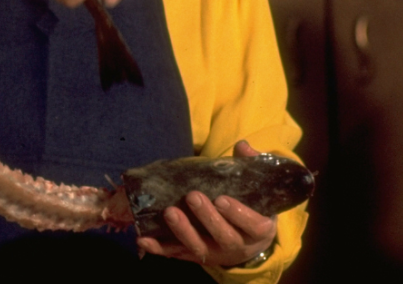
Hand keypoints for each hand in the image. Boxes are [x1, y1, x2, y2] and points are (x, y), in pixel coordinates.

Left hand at [136, 141, 277, 267]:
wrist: (248, 240)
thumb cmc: (252, 208)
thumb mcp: (259, 189)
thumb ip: (251, 166)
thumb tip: (243, 146)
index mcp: (258, 230)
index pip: (253, 225)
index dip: (238, 214)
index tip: (221, 200)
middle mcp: (238, 245)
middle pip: (224, 237)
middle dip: (207, 218)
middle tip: (192, 197)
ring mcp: (215, 253)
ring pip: (199, 247)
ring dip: (182, 231)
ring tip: (169, 213)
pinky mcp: (195, 256)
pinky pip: (176, 254)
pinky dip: (160, 249)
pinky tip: (143, 240)